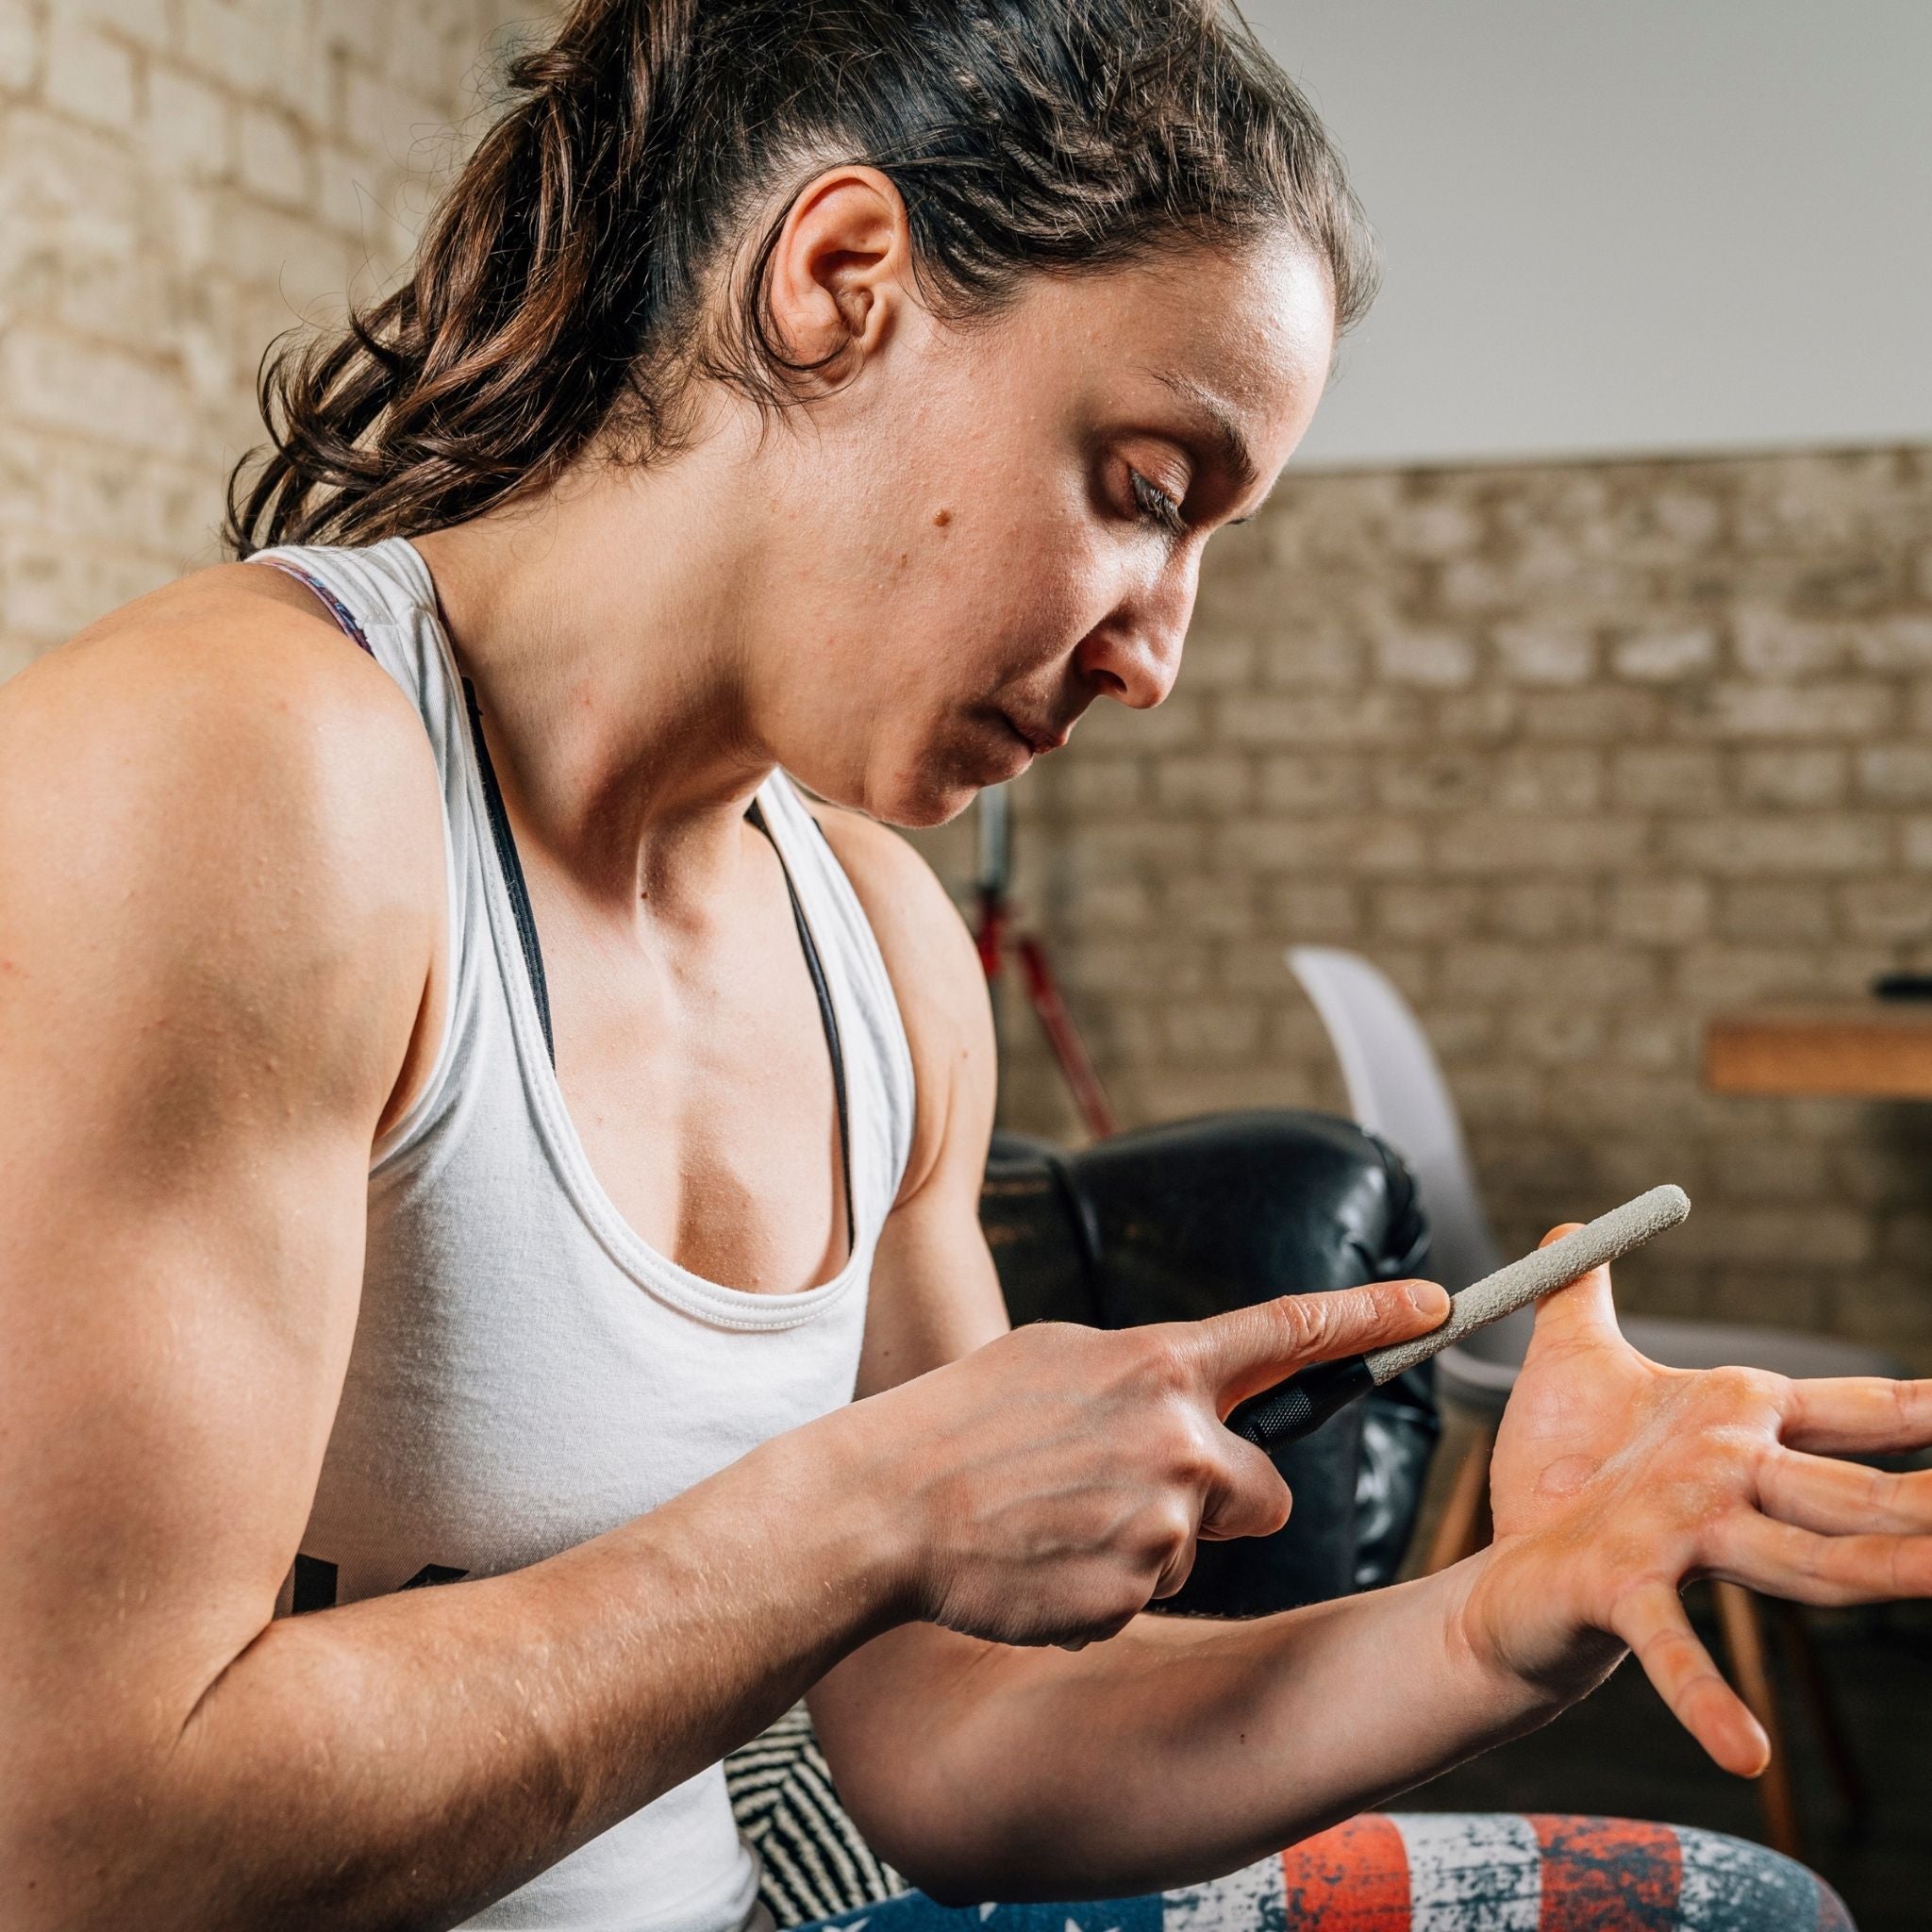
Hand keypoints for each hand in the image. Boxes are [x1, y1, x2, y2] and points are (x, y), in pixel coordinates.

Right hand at [848, 1280, 1448, 1648]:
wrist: (889, 1504)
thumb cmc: (965, 1420)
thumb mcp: (1057, 1355)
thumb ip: (1144, 1370)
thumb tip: (1192, 1387)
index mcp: (1160, 1363)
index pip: (1288, 1332)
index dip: (1371, 1317)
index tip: (1435, 1306)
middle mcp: (1179, 1438)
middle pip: (1268, 1492)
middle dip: (1223, 1502)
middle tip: (1132, 1494)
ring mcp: (1162, 1521)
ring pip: (1205, 1549)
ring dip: (1154, 1545)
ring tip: (1063, 1523)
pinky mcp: (1137, 1592)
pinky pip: (1153, 1597)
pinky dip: (1112, 1588)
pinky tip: (1050, 1563)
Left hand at [1462, 1227, 1931, 1776]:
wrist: (1508, 1573)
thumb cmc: (1555, 1469)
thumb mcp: (1570, 1357)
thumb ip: (1581, 1288)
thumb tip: (1572, 1220)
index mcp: (1735, 1425)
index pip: (1859, 1410)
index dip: (1927, 1405)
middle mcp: (1731, 1488)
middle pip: (1860, 1494)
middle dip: (1931, 1501)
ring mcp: (1686, 1544)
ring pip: (1806, 1562)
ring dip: (1884, 1575)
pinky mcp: (1622, 1589)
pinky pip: (1673, 1646)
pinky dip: (1707, 1699)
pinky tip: (1746, 1755)